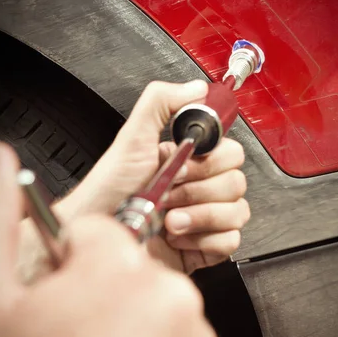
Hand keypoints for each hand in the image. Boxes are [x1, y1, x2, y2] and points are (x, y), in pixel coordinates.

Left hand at [60, 80, 249, 273]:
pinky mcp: (205, 248)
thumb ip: (161, 102)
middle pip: (237, 182)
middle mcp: (200, 188)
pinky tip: (177, 237)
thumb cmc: (109, 191)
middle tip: (169, 190)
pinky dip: (203, 240)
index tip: (182, 162)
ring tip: (168, 218)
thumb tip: (197, 88)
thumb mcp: (131, 138)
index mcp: (189, 161)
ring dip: (200, 215)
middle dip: (198, 189)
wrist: (100, 233)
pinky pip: (230, 241)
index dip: (209, 159)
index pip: (230, 152)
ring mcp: (204, 219)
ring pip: (237, 212)